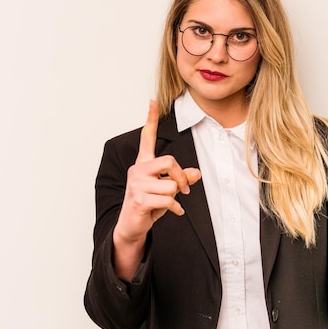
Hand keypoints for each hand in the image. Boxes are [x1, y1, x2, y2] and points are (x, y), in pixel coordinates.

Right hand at [112, 100, 200, 278]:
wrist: (131, 227)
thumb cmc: (149, 206)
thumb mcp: (166, 190)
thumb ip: (181, 179)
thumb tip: (196, 173)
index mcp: (143, 164)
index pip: (147, 138)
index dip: (151, 120)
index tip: (152, 102)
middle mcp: (137, 170)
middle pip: (169, 161)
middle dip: (181, 177)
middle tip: (184, 189)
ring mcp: (136, 185)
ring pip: (171, 185)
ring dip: (175, 198)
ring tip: (167, 204)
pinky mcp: (139, 199)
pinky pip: (168, 200)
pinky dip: (175, 209)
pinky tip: (173, 212)